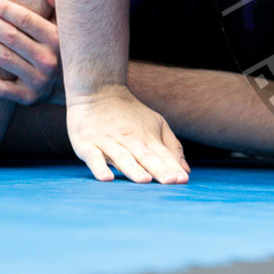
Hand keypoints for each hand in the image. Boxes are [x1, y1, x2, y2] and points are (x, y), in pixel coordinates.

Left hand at [0, 0, 62, 104]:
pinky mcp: (30, 97)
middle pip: (11, 37)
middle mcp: (49, 60)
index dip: (4, 8)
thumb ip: (60, 6)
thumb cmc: (65, 49)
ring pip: (4, 59)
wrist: (79, 86)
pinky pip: (4, 90)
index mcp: (58, 39)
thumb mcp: (68, 27)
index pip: (27, 20)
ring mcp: (39, 80)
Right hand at [67, 84, 189, 183]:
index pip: (163, 154)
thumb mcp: (157, 123)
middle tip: (171, 182)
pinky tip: (107, 178)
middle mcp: (130, 140)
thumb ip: (171, 147)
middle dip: (159, 170)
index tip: (183, 180)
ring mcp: (108, 142)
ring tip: (145, 180)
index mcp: (147, 137)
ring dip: (134, 169)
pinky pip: (94, 158)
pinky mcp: (87, 144)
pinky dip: (99, 168)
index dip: (173, 167)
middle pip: (146, 157)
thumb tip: (186, 170)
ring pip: (122, 158)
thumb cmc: (130, 113)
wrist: (98, 90)